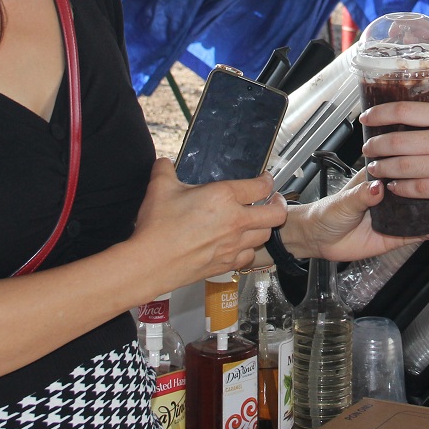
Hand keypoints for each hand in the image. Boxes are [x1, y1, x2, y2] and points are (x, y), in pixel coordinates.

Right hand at [129, 158, 286, 293]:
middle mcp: (235, 221)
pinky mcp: (227, 264)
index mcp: (223, 197)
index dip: (267, 180)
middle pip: (276, 213)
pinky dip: (250, 249)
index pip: (260, 186)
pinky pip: (249, 256)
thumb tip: (165, 164)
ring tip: (258, 221)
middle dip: (278, 204)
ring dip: (265, 227)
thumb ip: (165, 169)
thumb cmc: (157, 228)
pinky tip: (241, 245)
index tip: (265, 179)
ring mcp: (233, 245)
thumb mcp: (160, 187)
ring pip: (265, 235)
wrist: (150, 263)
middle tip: (273, 200)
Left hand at [284, 176, 428, 261]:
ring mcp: (393, 216)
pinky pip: (413, 234)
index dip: (420, 168)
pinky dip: (426, 232)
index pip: (402, 169)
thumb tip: (377, 187)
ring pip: (419, 213)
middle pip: (416, 190)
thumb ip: (362, 196)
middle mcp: (389, 196)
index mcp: (377, 180)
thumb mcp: (343, 202)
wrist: (318, 239)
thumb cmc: (326, 213)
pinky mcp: (393, 236)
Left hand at [360, 100, 428, 204]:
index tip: (366, 118)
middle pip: (397, 141)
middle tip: (366, 149)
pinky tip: (396, 188)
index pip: (404, 110)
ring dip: (384, 170)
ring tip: (375, 170)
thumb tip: (428, 115)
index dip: (379, 114)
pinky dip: (404, 189)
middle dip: (375, 146)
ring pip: (404, 167)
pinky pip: (422, 190)